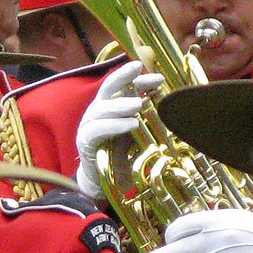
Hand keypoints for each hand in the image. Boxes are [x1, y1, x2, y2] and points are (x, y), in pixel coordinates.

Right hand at [73, 67, 156, 198]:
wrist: (102, 182)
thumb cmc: (121, 155)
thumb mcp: (137, 133)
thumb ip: (145, 118)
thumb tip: (168, 105)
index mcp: (111, 106)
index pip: (123, 86)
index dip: (138, 79)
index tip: (159, 78)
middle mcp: (98, 111)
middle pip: (108, 88)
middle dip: (124, 77)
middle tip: (139, 69)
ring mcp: (89, 125)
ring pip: (102, 109)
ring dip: (122, 104)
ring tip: (139, 104)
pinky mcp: (85, 142)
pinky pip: (97, 130)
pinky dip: (115, 126)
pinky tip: (132, 125)